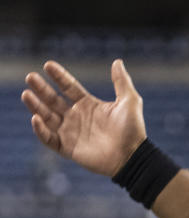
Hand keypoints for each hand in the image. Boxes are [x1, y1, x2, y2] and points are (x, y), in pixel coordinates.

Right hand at [21, 59, 146, 176]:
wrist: (132, 156)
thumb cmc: (133, 130)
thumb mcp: (129, 101)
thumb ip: (121, 82)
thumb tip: (118, 61)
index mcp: (89, 105)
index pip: (69, 87)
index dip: (59, 76)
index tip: (48, 65)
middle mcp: (77, 117)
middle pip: (53, 100)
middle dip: (41, 89)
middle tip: (31, 77)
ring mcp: (71, 133)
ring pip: (47, 117)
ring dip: (36, 106)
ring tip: (26, 94)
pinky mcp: (68, 148)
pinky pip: (49, 139)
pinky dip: (41, 130)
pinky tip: (36, 118)